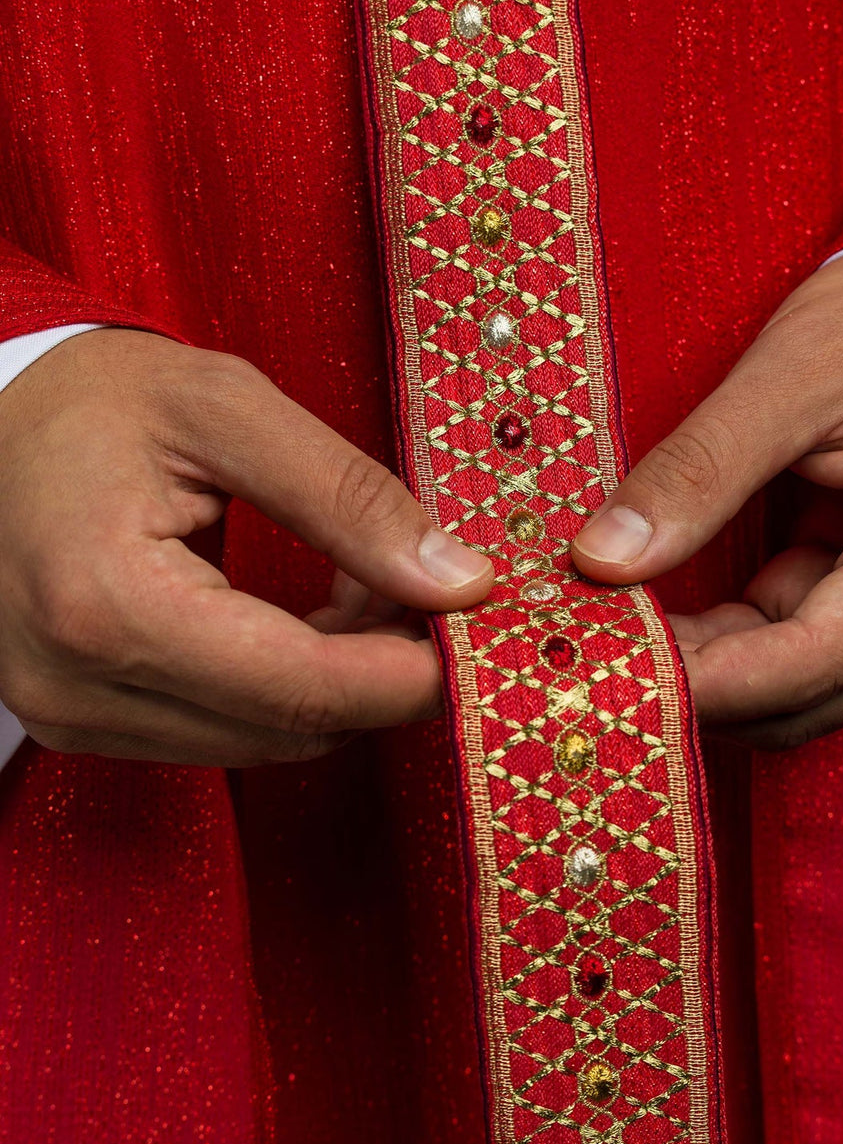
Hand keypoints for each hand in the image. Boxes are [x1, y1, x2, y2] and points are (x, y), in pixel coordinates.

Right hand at [0, 330, 491, 765]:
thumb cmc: (97, 400)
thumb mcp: (228, 410)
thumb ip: (349, 497)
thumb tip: (458, 582)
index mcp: (107, 603)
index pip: (303, 688)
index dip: (409, 673)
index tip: (473, 624)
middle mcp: (75, 685)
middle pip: (289, 730)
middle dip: (378, 671)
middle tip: (418, 581)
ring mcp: (67, 715)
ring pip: (261, 744)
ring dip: (332, 682)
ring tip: (351, 585)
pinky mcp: (75, 722)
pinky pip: (219, 734)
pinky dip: (280, 687)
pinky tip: (295, 619)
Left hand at [572, 252, 842, 746]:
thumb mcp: (789, 375)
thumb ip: (697, 472)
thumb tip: (602, 559)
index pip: (807, 664)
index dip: (700, 681)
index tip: (602, 664)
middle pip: (807, 698)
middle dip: (698, 684)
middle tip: (590, 649)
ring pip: (801, 686)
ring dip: (711, 667)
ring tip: (615, 629)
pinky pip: (804, 646)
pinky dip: (733, 639)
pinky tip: (664, 613)